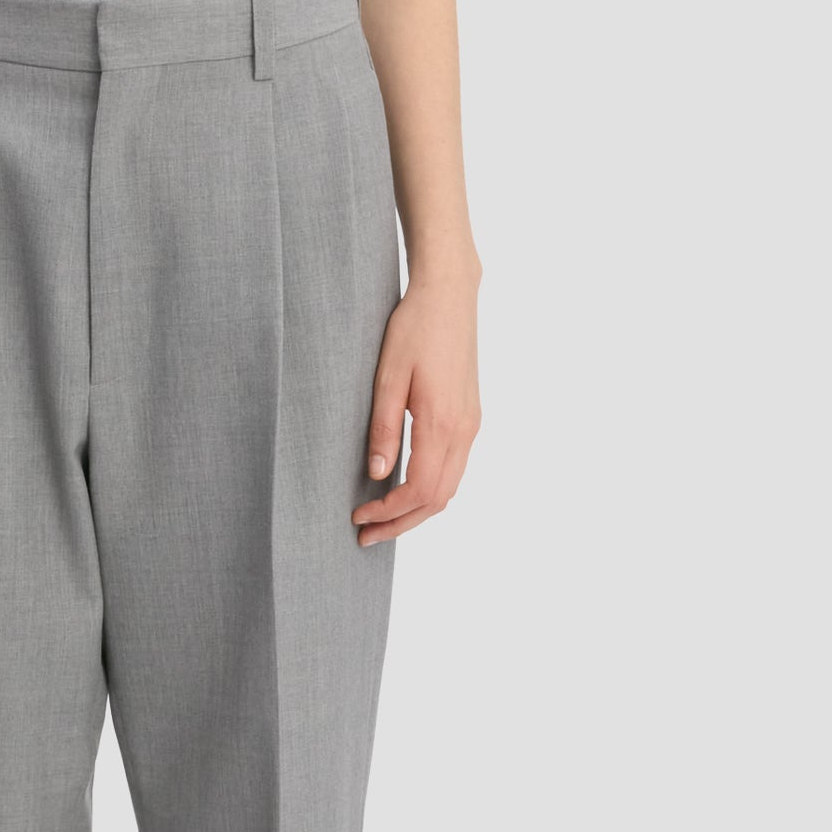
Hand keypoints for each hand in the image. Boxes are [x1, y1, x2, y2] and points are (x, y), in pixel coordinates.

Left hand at [352, 272, 480, 546]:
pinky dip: (431, 488)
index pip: (419, 489)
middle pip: (439, 499)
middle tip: (367, 535)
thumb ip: (383, 429)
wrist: (448, 297)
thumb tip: (377, 475)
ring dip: (418, 509)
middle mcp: (464, 430)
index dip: (389, 512)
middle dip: (402, 522)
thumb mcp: (387, 378)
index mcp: (442, 423)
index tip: (359, 518)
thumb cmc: (414, 329)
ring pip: (450, 487)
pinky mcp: (471, 416)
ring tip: (383, 518)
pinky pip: (454, 468)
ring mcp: (471, 424)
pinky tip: (405, 486)